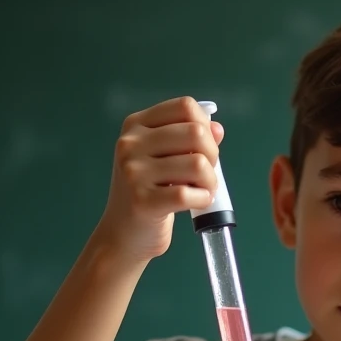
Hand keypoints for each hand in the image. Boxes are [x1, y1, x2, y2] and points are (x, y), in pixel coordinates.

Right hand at [89, 96, 224, 263]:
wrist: (123, 234)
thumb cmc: (148, 193)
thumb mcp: (163, 159)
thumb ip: (189, 140)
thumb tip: (217, 128)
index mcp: (136, 125)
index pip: (185, 106)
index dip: (205, 126)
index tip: (204, 147)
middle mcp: (130, 144)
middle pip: (196, 133)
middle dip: (212, 156)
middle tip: (206, 174)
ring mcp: (133, 172)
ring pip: (198, 164)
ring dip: (211, 181)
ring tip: (202, 190)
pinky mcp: (142, 201)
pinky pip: (189, 194)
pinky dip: (202, 199)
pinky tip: (197, 202)